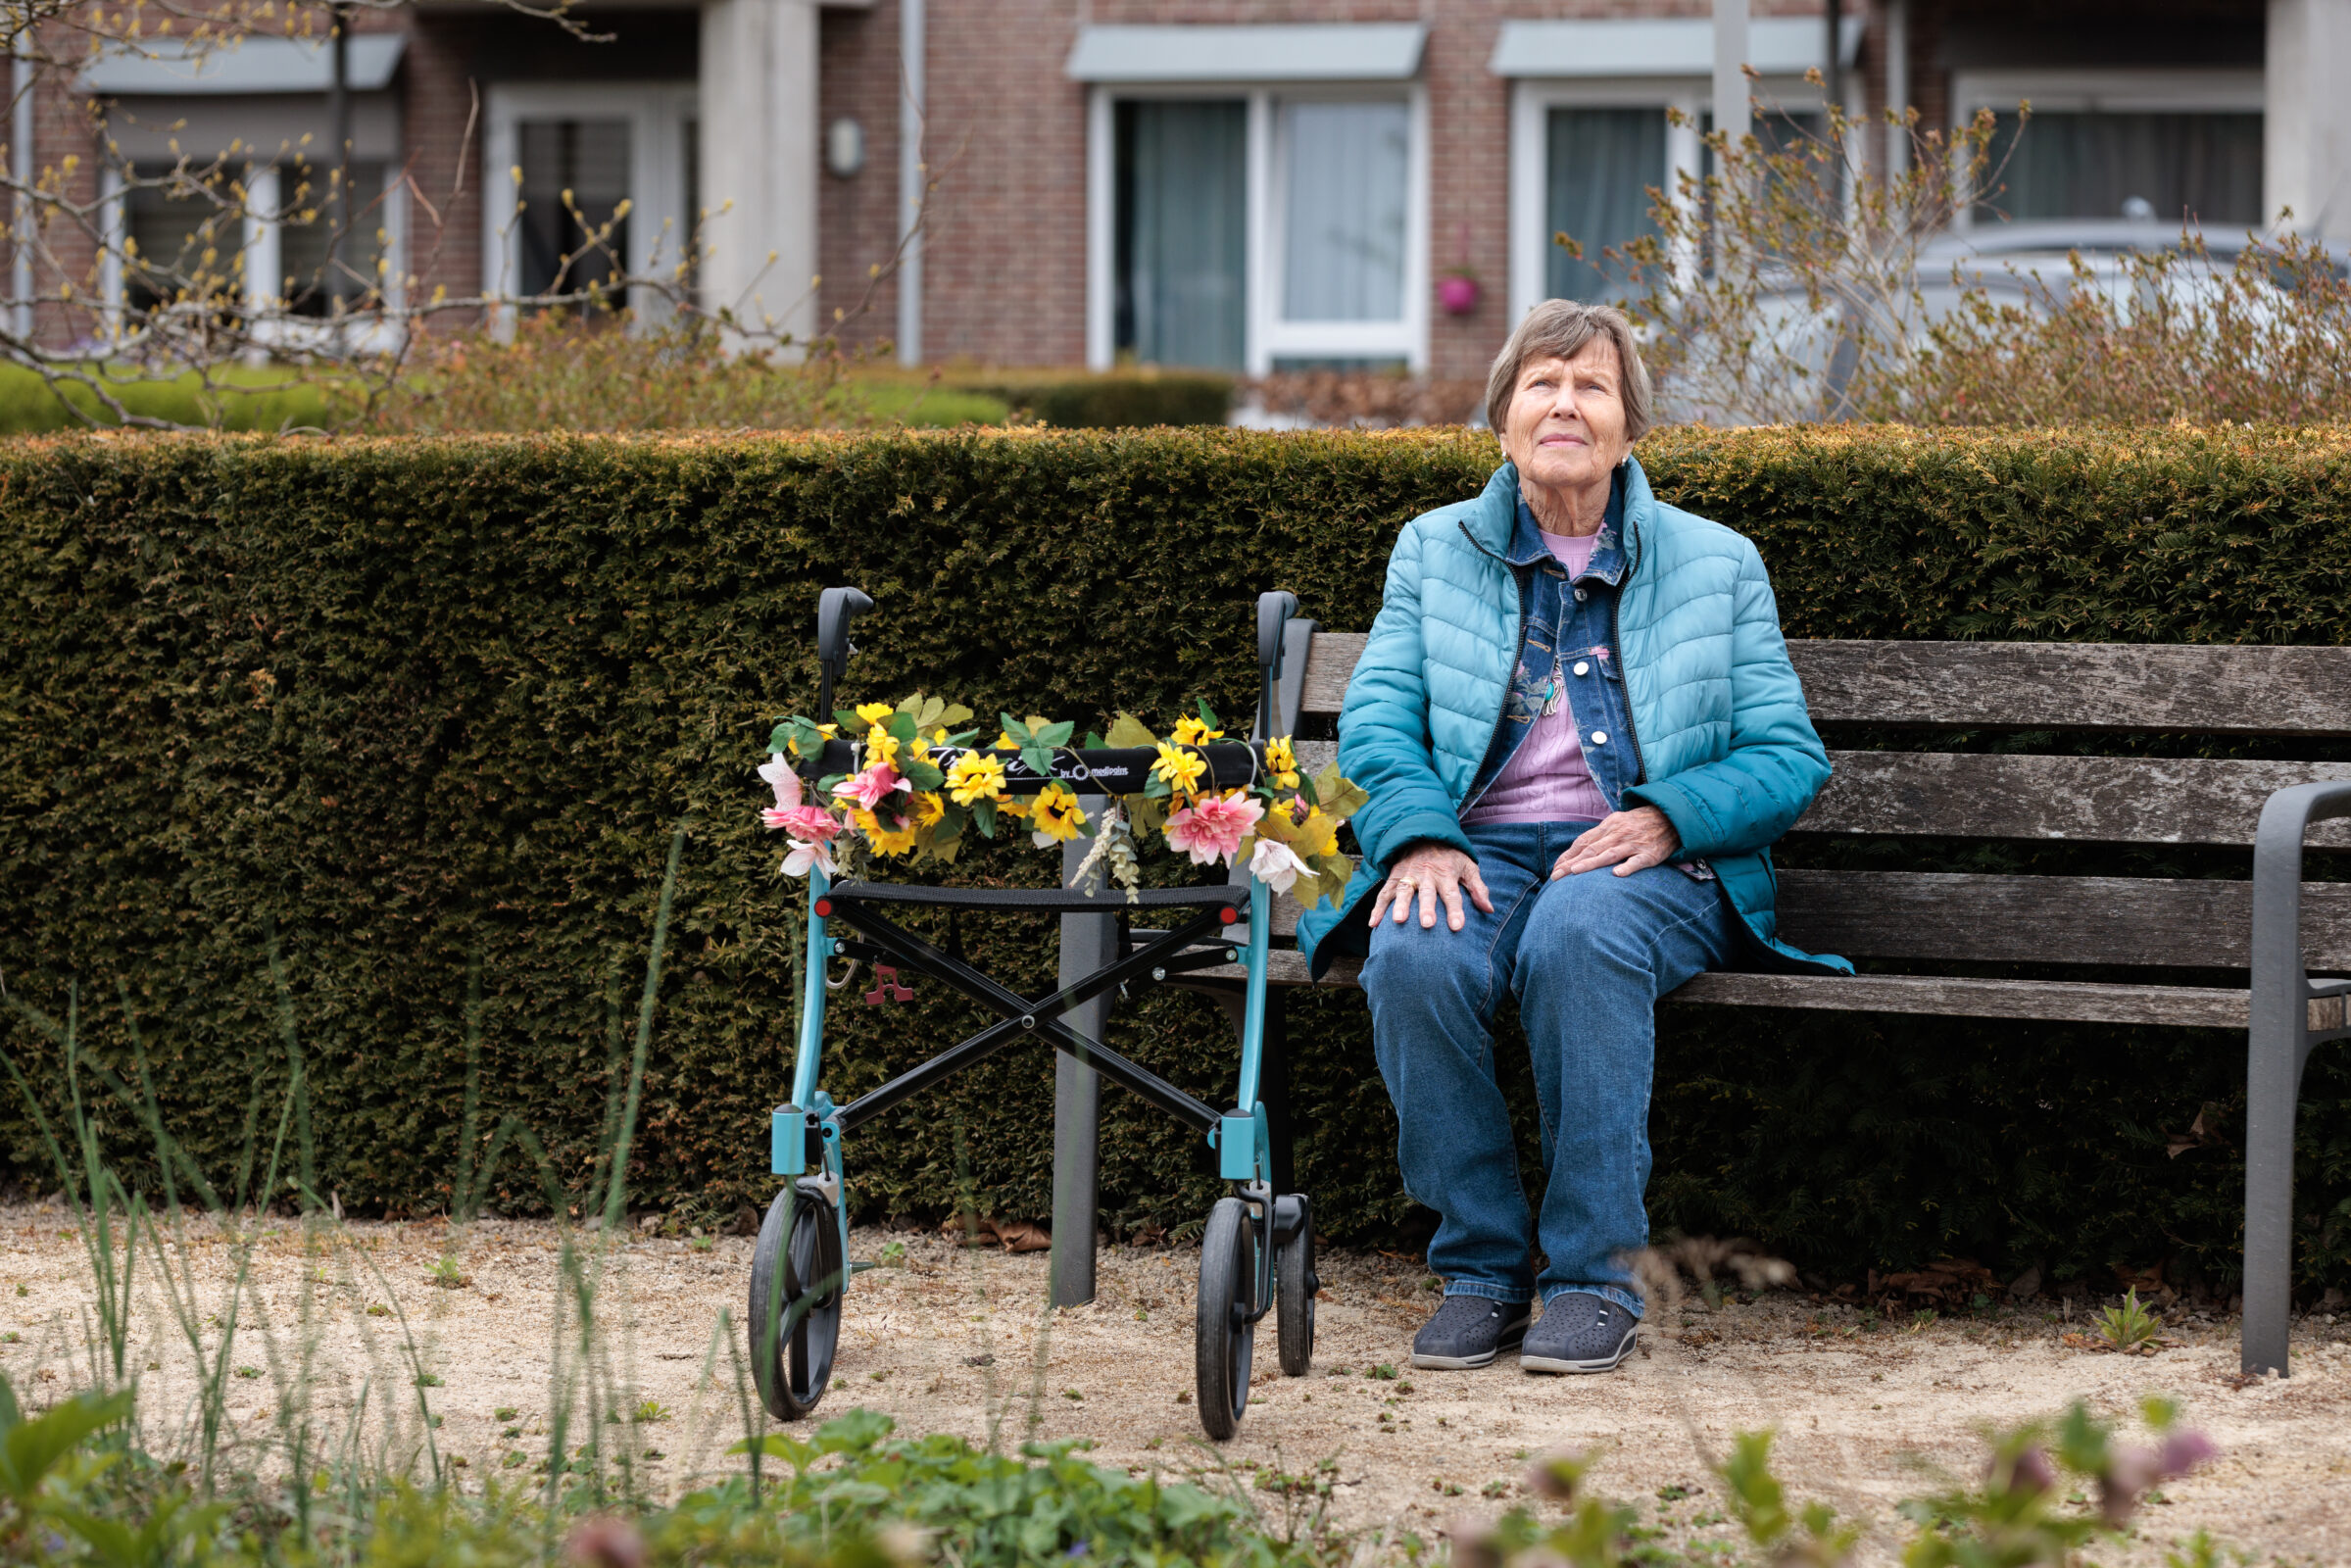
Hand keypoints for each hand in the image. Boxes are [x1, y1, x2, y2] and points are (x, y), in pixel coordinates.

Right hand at [1368, 844, 1494, 932]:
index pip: (1452, 894)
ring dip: (1401, 906)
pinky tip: (1374, 924)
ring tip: (1399, 921)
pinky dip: (1378, 908)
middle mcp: (1427, 875)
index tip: (1457, 927)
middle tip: (1427, 924)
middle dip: (1426, 908)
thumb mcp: (1468, 867)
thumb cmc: (1450, 857)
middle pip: (1427, 893)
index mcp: (1446, 873)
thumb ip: (1478, 888)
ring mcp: (1408, 876)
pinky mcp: (1395, 877)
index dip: (1455, 910)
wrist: (1424, 835)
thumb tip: (1489, 909)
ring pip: (1404, 891)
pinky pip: (1384, 893)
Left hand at [1551, 807, 1680, 878]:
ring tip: (1574, 873)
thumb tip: (1578, 851)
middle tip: (1556, 877)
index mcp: (1609, 826)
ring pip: (1609, 854)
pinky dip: (1627, 867)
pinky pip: (1637, 861)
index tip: (1555, 868)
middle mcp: (1618, 833)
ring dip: (1590, 864)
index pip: (1583, 842)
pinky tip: (1616, 875)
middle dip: (1571, 863)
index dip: (1568, 855)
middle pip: (1591, 849)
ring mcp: (1634, 843)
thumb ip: (1600, 836)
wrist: (1671, 816)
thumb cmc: (1639, 823)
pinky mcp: (1650, 854)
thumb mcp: (1618, 823)